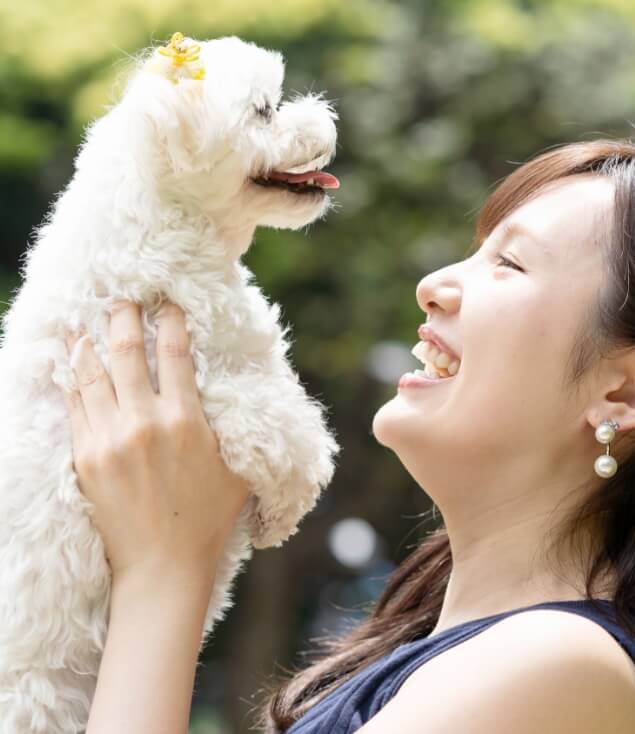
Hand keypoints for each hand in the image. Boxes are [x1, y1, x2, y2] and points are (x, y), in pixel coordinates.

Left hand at [55, 300, 249, 585]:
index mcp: (185, 421)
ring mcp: (108, 440)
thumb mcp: (236, 466)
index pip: (174, 353)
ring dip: (90, 341)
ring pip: (93, 374)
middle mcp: (144, 423)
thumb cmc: (207, 517)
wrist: (162, 566)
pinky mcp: (85, 458)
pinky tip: (71, 362)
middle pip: (127, 352)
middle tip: (122, 296)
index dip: (170, 321)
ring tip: (87, 321)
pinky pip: (75, 406)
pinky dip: (72, 379)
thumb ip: (231, 424)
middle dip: (124, 316)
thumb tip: (227, 389)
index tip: (167, 303)